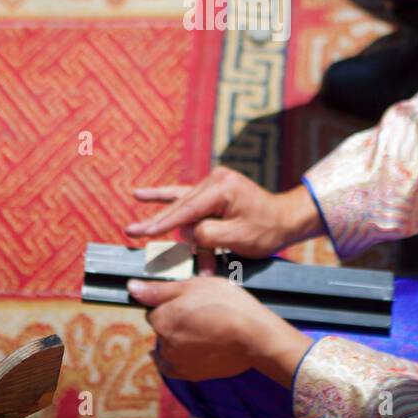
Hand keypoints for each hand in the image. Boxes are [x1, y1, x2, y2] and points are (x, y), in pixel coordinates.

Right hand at [127, 168, 321, 258]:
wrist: (285, 219)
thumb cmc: (266, 231)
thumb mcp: (238, 238)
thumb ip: (208, 235)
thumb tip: (188, 233)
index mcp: (223, 188)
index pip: (187, 210)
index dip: (162, 223)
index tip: (141, 232)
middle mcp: (215, 179)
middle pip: (182, 209)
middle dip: (161, 227)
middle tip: (132, 233)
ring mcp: (213, 182)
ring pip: (183, 208)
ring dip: (175, 229)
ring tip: (139, 230)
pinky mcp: (211, 190)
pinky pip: (183, 196)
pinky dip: (163, 198)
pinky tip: (139, 194)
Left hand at [130, 276, 310, 384]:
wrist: (254, 336)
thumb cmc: (227, 304)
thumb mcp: (194, 286)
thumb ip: (159, 290)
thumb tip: (130, 288)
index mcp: (162, 318)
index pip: (155, 308)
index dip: (170, 302)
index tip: (188, 301)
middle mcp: (164, 342)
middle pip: (162, 327)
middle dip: (173, 320)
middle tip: (199, 313)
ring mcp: (176, 361)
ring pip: (167, 346)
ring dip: (177, 339)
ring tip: (202, 330)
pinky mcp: (189, 375)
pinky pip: (172, 367)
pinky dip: (175, 359)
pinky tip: (184, 351)